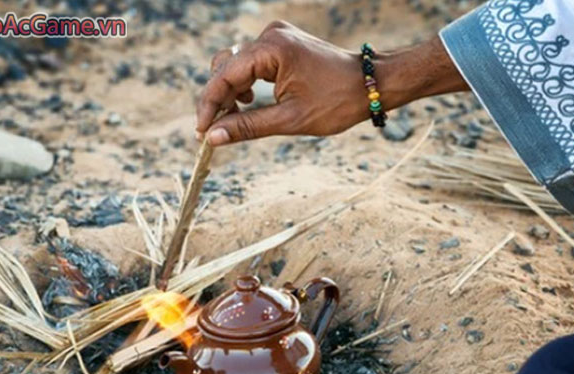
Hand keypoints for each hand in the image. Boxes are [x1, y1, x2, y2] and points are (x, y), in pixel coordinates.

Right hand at [195, 21, 467, 145]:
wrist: (372, 85)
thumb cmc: (338, 102)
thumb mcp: (290, 120)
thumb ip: (248, 127)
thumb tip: (214, 137)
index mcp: (272, 49)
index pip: (225, 75)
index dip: (209, 105)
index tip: (201, 132)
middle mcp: (271, 36)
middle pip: (226, 67)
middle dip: (219, 99)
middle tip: (215, 131)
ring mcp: (277, 36)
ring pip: (236, 63)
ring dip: (232, 92)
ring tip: (235, 118)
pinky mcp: (282, 43)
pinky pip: (251, 61)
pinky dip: (246, 83)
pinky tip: (251, 102)